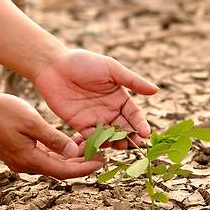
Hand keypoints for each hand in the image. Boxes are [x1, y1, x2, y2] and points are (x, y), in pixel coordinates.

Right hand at [0, 93, 103, 178]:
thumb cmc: (1, 111)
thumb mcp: (32, 122)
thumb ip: (54, 139)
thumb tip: (74, 152)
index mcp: (30, 160)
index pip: (64, 171)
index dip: (85, 168)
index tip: (103, 161)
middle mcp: (26, 165)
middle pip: (60, 170)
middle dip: (82, 162)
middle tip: (102, 153)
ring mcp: (21, 161)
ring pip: (53, 163)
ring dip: (71, 157)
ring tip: (90, 145)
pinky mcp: (18, 153)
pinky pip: (43, 156)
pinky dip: (58, 152)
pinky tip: (70, 141)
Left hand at [33, 49, 158, 145]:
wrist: (54, 66)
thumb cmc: (83, 62)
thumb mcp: (111, 69)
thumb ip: (132, 81)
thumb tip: (156, 90)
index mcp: (119, 97)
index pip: (134, 114)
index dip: (140, 124)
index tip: (146, 133)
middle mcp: (109, 110)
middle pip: (124, 128)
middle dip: (131, 137)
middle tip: (135, 145)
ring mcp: (95, 119)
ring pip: (110, 136)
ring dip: (116, 142)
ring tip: (120, 146)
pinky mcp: (80, 125)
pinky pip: (92, 138)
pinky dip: (98, 143)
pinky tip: (103, 147)